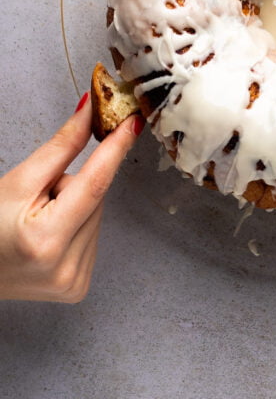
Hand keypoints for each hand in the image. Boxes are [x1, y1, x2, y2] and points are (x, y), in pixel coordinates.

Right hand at [0, 94, 142, 302]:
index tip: (134, 122)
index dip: (116, 148)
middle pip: (96, 200)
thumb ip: (61, 147)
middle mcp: (65, 268)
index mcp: (45, 240)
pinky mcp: (78, 288)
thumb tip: (91, 111)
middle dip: (75, 186)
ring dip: (76, 208)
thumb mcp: (19, 181)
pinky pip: (93, 237)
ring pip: (97, 216)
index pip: (95, 183)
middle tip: (39, 199)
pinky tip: (48, 237)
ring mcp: (73, 282)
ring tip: (39, 221)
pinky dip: (77, 227)